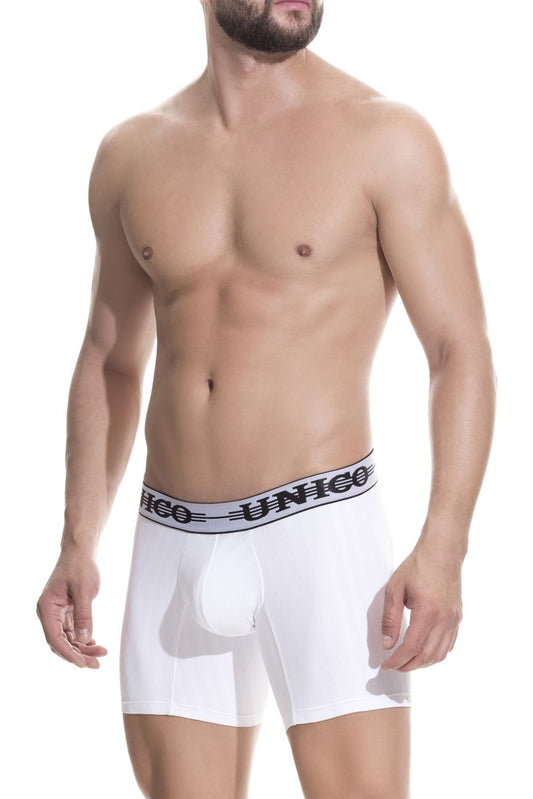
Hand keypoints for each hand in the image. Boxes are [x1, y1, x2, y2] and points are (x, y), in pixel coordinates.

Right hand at [36, 549, 107, 668]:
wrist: (80, 552)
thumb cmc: (80, 566)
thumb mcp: (84, 590)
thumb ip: (84, 615)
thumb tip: (83, 640)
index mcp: (47, 608)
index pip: (54, 638)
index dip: (68, 654)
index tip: (83, 663)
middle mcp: (48, 613)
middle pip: (60, 642)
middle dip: (77, 654)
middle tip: (97, 663)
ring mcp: (56, 613)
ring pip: (66, 639)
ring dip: (82, 648)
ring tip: (101, 653)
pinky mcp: (65, 612)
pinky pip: (71, 631)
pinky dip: (82, 639)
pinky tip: (94, 644)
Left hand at [380, 539, 462, 671]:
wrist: (442, 552)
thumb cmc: (418, 566)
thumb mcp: (395, 589)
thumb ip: (390, 619)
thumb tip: (387, 644)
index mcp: (428, 612)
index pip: (411, 647)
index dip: (397, 660)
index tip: (386, 665)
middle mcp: (445, 619)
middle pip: (427, 656)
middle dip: (408, 666)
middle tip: (394, 666)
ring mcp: (454, 620)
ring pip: (440, 654)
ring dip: (422, 663)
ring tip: (406, 662)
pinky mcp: (458, 618)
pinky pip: (448, 645)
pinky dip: (435, 654)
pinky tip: (424, 652)